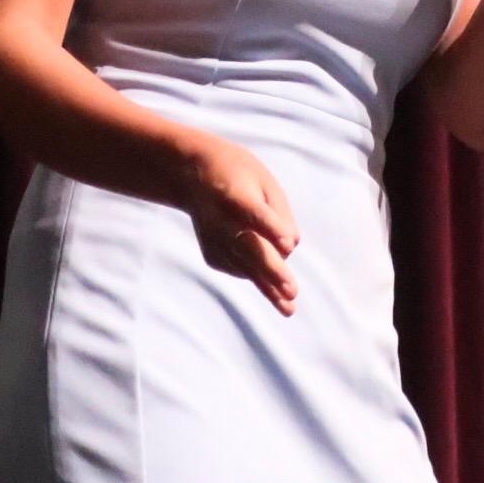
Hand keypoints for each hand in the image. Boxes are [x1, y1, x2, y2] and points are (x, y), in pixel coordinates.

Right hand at [179, 135, 302, 314]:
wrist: (191, 174)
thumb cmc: (238, 175)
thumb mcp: (264, 182)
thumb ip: (280, 213)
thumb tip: (290, 247)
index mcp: (235, 196)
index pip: (256, 215)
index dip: (272, 229)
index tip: (287, 244)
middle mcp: (222, 222)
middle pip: (251, 249)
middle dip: (272, 271)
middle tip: (291, 291)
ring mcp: (214, 241)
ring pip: (246, 267)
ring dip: (269, 287)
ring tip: (289, 309)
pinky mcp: (212, 255)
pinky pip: (241, 268)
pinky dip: (258, 273)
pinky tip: (273, 281)